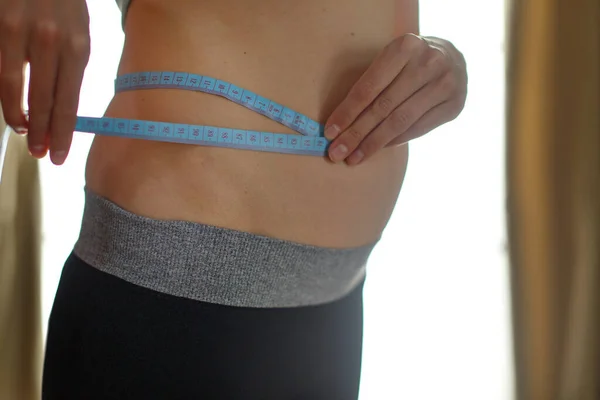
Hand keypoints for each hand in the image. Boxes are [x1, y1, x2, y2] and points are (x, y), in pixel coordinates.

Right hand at [0, 0, 89, 164]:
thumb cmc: (64, 3)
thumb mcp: (80, 32)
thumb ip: (72, 66)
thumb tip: (62, 106)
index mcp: (78, 46)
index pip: (69, 101)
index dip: (63, 132)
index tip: (59, 155)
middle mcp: (50, 41)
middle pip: (43, 100)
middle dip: (41, 132)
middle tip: (39, 154)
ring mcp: (19, 32)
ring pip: (13, 86)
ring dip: (17, 115)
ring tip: (23, 130)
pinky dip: (4, 90)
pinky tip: (10, 104)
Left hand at [324, 34, 467, 164]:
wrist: (452, 57)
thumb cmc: (409, 61)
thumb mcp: (391, 58)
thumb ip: (371, 83)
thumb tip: (340, 124)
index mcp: (405, 47)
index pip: (369, 87)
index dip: (347, 112)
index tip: (329, 132)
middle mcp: (428, 64)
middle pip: (383, 107)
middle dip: (356, 134)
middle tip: (336, 153)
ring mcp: (445, 85)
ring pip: (400, 122)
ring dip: (373, 144)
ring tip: (353, 158)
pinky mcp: (454, 105)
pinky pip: (418, 129)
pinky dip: (395, 141)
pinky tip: (378, 149)